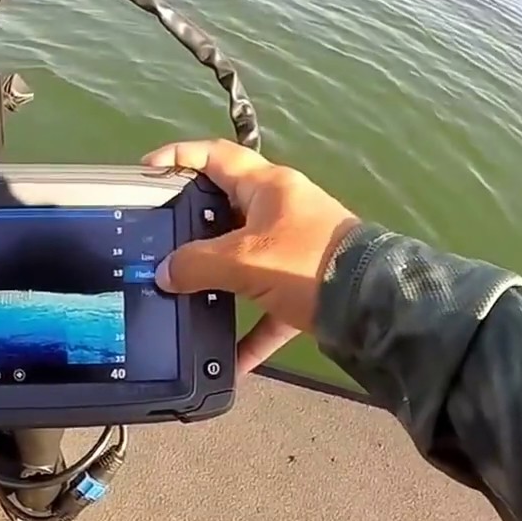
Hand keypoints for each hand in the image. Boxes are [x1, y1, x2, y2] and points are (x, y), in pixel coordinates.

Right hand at [143, 139, 360, 375]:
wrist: (375, 306)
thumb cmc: (307, 263)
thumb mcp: (244, 260)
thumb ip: (197, 264)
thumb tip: (165, 274)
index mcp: (268, 187)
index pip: (215, 156)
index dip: (177, 158)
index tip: (146, 174)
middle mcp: (283, 211)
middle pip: (226, 211)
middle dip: (192, 227)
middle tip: (159, 242)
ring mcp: (296, 250)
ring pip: (244, 262)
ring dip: (217, 281)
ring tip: (182, 295)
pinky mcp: (307, 290)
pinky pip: (267, 312)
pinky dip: (249, 335)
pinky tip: (230, 364)